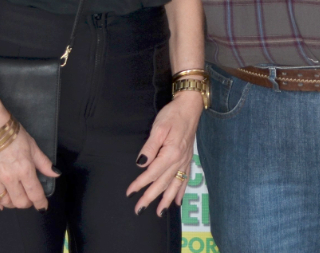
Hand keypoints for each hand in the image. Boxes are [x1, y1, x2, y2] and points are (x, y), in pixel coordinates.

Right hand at [0, 124, 58, 211]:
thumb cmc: (13, 135)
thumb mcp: (33, 147)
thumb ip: (44, 163)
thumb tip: (55, 174)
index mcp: (25, 170)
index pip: (35, 193)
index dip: (40, 203)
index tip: (43, 207)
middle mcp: (10, 178)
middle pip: (20, 202)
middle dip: (27, 203)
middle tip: (29, 199)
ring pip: (4, 202)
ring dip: (12, 203)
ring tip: (16, 197)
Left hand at [126, 91, 203, 214]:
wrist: (190, 106)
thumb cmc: (173, 114)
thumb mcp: (159, 127)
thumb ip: (150, 147)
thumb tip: (141, 164)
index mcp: (171, 153)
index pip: (152, 173)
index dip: (140, 183)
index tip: (130, 192)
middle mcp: (179, 160)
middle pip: (163, 183)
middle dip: (151, 197)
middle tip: (139, 209)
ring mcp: (185, 160)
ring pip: (175, 184)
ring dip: (167, 199)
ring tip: (160, 213)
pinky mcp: (188, 158)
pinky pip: (185, 178)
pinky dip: (181, 191)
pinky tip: (178, 201)